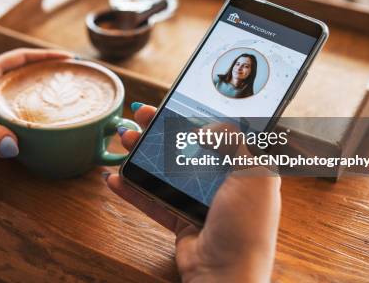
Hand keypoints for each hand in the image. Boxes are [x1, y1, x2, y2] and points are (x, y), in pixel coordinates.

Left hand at [0, 48, 71, 179]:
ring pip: (16, 103)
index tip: (68, 59)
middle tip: (72, 85)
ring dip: (36, 104)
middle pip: (21, 79)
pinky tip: (36, 134)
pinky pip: (7, 125)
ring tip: (62, 109)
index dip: (42, 57)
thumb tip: (15, 146)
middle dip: (46, 78)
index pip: (17, 59)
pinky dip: (23, 127)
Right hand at [108, 104, 280, 281]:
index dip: (195, 114)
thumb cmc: (247, 226)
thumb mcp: (253, 175)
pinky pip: (153, 200)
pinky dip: (133, 190)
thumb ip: (235, 142)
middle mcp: (222, 181)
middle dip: (160, 130)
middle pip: (186, 147)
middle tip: (139, 115)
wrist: (227, 274)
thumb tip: (208, 127)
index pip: (219, 131)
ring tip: (123, 138)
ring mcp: (199, 200)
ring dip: (142, 154)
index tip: (173, 102)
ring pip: (166, 170)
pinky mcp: (180, 219)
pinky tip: (115, 178)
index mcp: (245, 167)